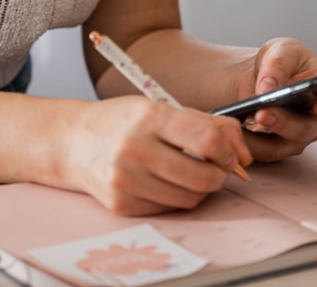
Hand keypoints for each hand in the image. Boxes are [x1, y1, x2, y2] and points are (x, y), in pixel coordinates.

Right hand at [63, 96, 251, 215]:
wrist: (73, 142)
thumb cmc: (121, 121)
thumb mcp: (159, 107)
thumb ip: (205, 123)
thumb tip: (243, 153)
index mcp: (148, 116)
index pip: (207, 139)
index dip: (228, 151)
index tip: (230, 154)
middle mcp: (135, 149)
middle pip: (203, 176)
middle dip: (219, 175)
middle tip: (215, 167)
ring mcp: (126, 180)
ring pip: (189, 198)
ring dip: (199, 188)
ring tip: (189, 172)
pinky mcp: (121, 204)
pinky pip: (167, 209)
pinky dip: (174, 198)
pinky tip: (163, 181)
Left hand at [235, 38, 316, 162]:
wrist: (258, 75)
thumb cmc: (280, 62)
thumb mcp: (281, 50)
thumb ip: (279, 63)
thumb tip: (268, 87)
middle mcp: (313, 122)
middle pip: (305, 131)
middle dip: (284, 123)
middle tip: (263, 112)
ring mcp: (293, 138)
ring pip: (280, 146)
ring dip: (260, 138)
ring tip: (239, 122)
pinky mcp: (271, 147)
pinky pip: (259, 151)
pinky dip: (244, 141)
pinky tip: (230, 129)